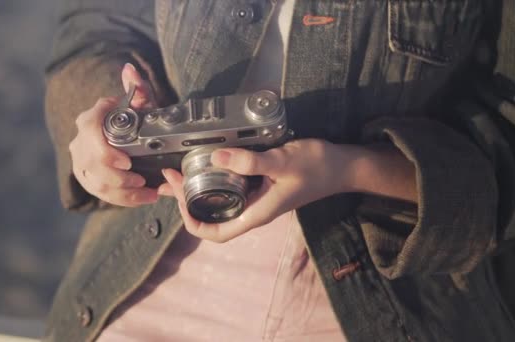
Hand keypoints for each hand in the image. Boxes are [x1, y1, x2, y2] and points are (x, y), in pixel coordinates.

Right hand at [69, 63, 158, 206]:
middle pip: (93, 164)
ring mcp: (81, 161)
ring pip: (97, 183)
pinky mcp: (85, 177)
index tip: (126, 162)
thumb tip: (130, 71)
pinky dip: (122, 199)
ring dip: (123, 193)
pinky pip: (100, 194)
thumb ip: (137, 88)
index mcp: (90, 120)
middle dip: (118, 178)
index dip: (106, 151)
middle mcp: (80, 141)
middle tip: (141, 181)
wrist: (121, 134)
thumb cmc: (133, 118)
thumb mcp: (140, 103)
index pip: (90, 132)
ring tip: (147, 194)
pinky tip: (142, 198)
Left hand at [159, 139, 352, 241]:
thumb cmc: (317, 167)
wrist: (343, 165)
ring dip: (196, 189)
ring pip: (218, 201)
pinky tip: (206, 163)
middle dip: (186, 200)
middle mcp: (253, 210)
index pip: (216, 233)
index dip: (192, 222)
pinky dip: (213, 178)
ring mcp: (256, 198)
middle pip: (211, 216)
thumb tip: (215, 157)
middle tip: (171, 174)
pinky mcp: (260, 185)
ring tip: (177, 171)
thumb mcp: (283, 162)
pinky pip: (229, 187)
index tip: (179, 200)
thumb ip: (250, 161)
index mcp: (256, 213)